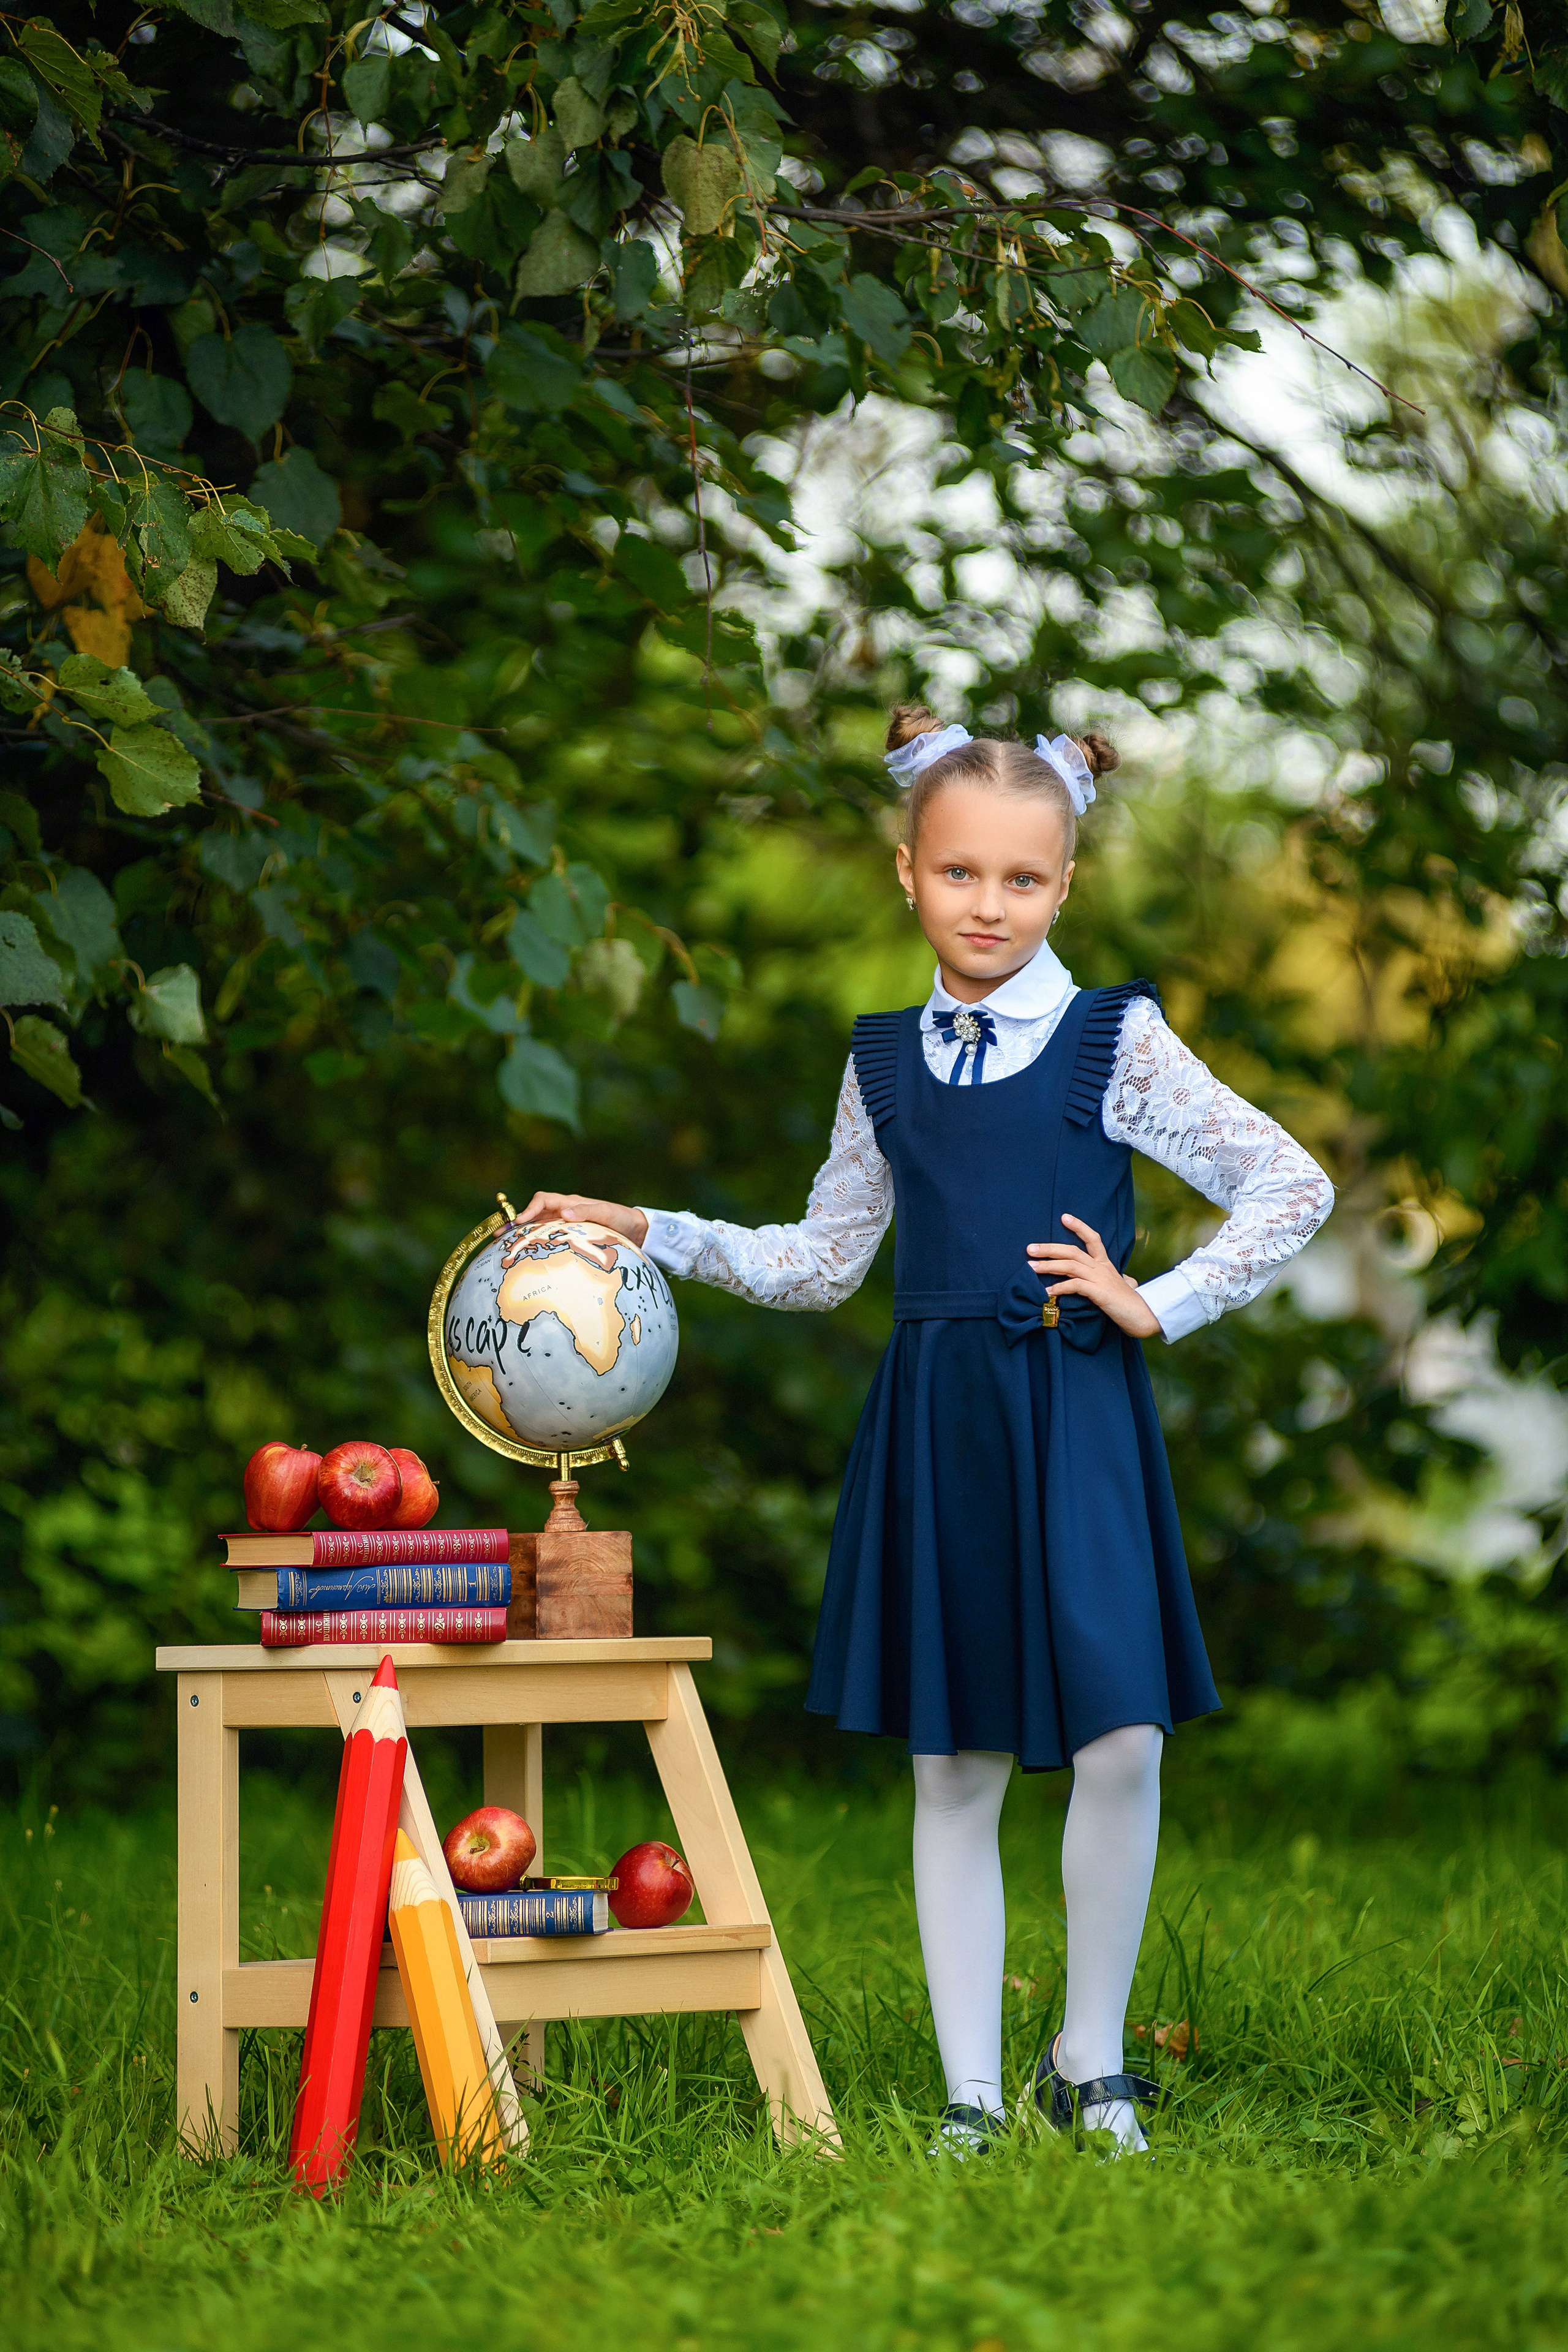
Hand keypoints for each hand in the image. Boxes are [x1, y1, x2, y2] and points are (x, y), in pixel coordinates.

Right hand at [512, 1190, 648, 1248]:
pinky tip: (526, 1257)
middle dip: (515, 1224)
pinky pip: (547, 1239)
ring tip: (504, 1248)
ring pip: (537, 1228)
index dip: (529, 1209)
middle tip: (498, 1236)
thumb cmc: (620, 1218)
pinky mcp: (567, 1237)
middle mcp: (563, 1212)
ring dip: (521, 1236)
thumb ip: (587, 1212)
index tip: (520, 1223)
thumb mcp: (606, 1214)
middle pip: (533, 1215)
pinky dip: (534, 1245)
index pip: (543, 1200)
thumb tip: (564, 1213)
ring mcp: (564, 1225)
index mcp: (570, 1203)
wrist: (634, 1229)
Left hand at [1026, 1214, 1160, 1339]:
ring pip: (1071, 1265)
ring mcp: (1101, 1279)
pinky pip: (1076, 1285)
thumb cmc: (1127, 1304)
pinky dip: (1060, 1287)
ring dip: (1048, 1266)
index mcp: (1105, 1264)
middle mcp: (1102, 1268)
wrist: (1144, 1317)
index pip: (1093, 1238)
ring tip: (1030, 1268)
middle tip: (1029, 1248)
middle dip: (1049, 1248)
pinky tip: (1048, 1291)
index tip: (1064, 1217)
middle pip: (1073, 1251)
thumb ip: (1104, 1280)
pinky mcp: (1100, 1293)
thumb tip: (1097, 1281)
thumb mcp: (1115, 1286)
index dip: (1079, 1226)